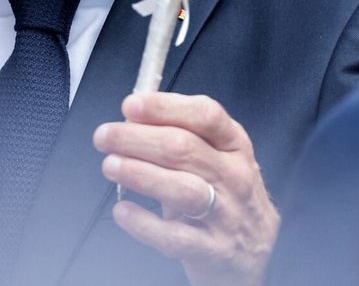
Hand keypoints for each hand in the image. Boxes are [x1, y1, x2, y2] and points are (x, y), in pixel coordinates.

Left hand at [94, 93, 280, 285]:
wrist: (253, 253)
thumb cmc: (227, 196)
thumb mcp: (220, 158)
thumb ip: (185, 136)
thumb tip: (134, 119)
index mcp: (236, 145)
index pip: (205, 116)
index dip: (165, 108)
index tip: (131, 105)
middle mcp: (234, 176)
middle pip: (185, 149)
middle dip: (138, 138)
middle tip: (105, 136)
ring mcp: (226, 214)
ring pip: (182, 189)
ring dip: (140, 174)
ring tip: (111, 166)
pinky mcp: (211, 249)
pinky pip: (174, 236)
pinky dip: (144, 222)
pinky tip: (123, 210)